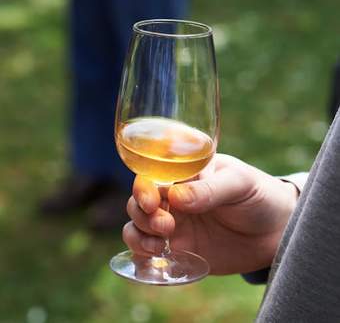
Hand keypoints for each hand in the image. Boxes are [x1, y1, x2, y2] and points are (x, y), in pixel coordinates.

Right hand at [123, 154, 298, 274]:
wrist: (276, 231)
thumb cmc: (259, 196)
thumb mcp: (239, 183)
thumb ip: (210, 189)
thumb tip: (176, 198)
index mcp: (185, 176)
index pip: (152, 177)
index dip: (143, 189)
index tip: (152, 204)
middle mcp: (174, 199)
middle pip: (138, 203)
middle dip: (143, 216)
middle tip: (167, 227)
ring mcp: (175, 225)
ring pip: (138, 227)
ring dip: (139, 237)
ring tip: (161, 246)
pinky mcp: (180, 249)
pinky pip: (150, 253)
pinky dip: (143, 257)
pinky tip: (156, 261)